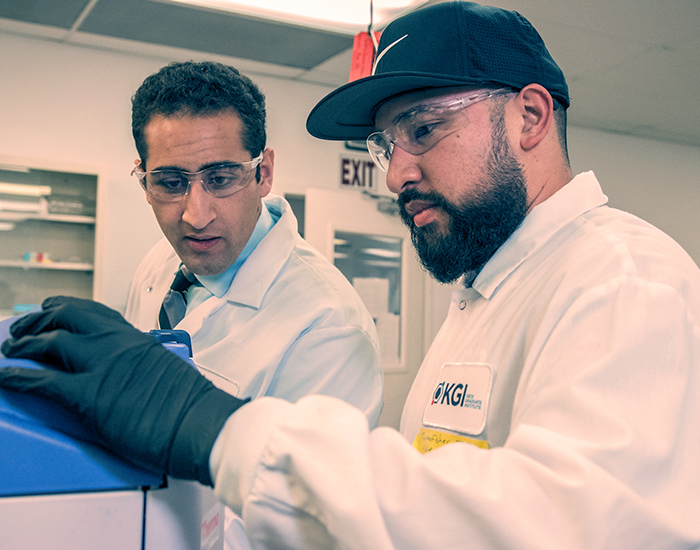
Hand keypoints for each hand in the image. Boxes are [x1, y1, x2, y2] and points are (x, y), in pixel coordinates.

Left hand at [0, 296, 246, 485]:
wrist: (201, 423)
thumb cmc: (192, 406)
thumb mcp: (169, 370)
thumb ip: (146, 363)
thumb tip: (136, 375)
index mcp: (137, 338)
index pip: (94, 312)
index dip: (67, 307)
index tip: (53, 308)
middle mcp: (117, 343)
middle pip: (66, 317)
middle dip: (38, 319)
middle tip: (23, 326)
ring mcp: (103, 366)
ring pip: (50, 341)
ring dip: (23, 343)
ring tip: (10, 348)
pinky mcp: (89, 395)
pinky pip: (42, 379)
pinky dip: (17, 376)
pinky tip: (6, 377)